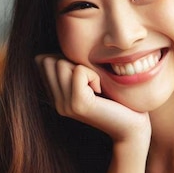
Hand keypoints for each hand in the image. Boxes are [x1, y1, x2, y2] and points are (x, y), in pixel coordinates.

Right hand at [35, 54, 150, 144]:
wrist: (131, 130)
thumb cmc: (118, 102)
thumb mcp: (91, 80)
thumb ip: (74, 66)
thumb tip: (63, 43)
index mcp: (56, 96)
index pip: (42, 61)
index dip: (64, 59)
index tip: (85, 76)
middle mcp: (56, 102)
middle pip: (48, 60)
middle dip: (72, 62)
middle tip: (92, 81)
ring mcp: (64, 105)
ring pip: (61, 63)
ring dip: (84, 68)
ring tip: (97, 87)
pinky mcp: (78, 104)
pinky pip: (78, 71)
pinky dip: (93, 75)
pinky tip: (101, 91)